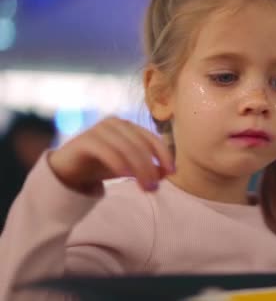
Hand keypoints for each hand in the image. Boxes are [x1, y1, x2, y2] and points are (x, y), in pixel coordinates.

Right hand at [48, 117, 173, 194]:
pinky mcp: (85, 140)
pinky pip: (106, 150)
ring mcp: (99, 129)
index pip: (153, 139)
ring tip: (145, 187)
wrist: (67, 170)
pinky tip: (125, 176)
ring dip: (139, 169)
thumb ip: (149, 168)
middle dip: (151, 167)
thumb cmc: (102, 166)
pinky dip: (118, 162)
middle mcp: (116, 123)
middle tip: (154, 188)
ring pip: (127, 148)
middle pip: (141, 145)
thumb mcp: (130, 168)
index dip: (165, 155)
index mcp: (129, 126)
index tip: (173, 173)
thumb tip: (169, 172)